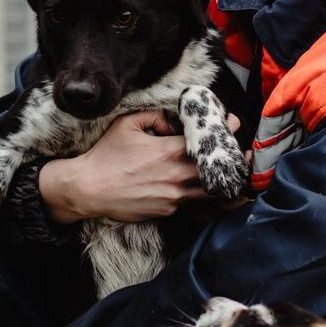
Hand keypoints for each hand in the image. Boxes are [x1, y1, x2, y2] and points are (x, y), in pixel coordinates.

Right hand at [40, 109, 242, 223]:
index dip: (224, 131)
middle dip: (229, 158)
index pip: (208, 141)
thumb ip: (156, 115)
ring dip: (215, 179)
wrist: (88, 190)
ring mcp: (173, 197)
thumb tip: (173, 122)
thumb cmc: (106, 155)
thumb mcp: (128, 124)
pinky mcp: (167, 211)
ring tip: (222, 169)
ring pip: (207, 190)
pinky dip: (190, 191)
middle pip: (216, 169)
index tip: (233, 123)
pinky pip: (187, 200)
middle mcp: (177, 176)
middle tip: (236, 149)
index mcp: (170, 152)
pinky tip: (187, 184)